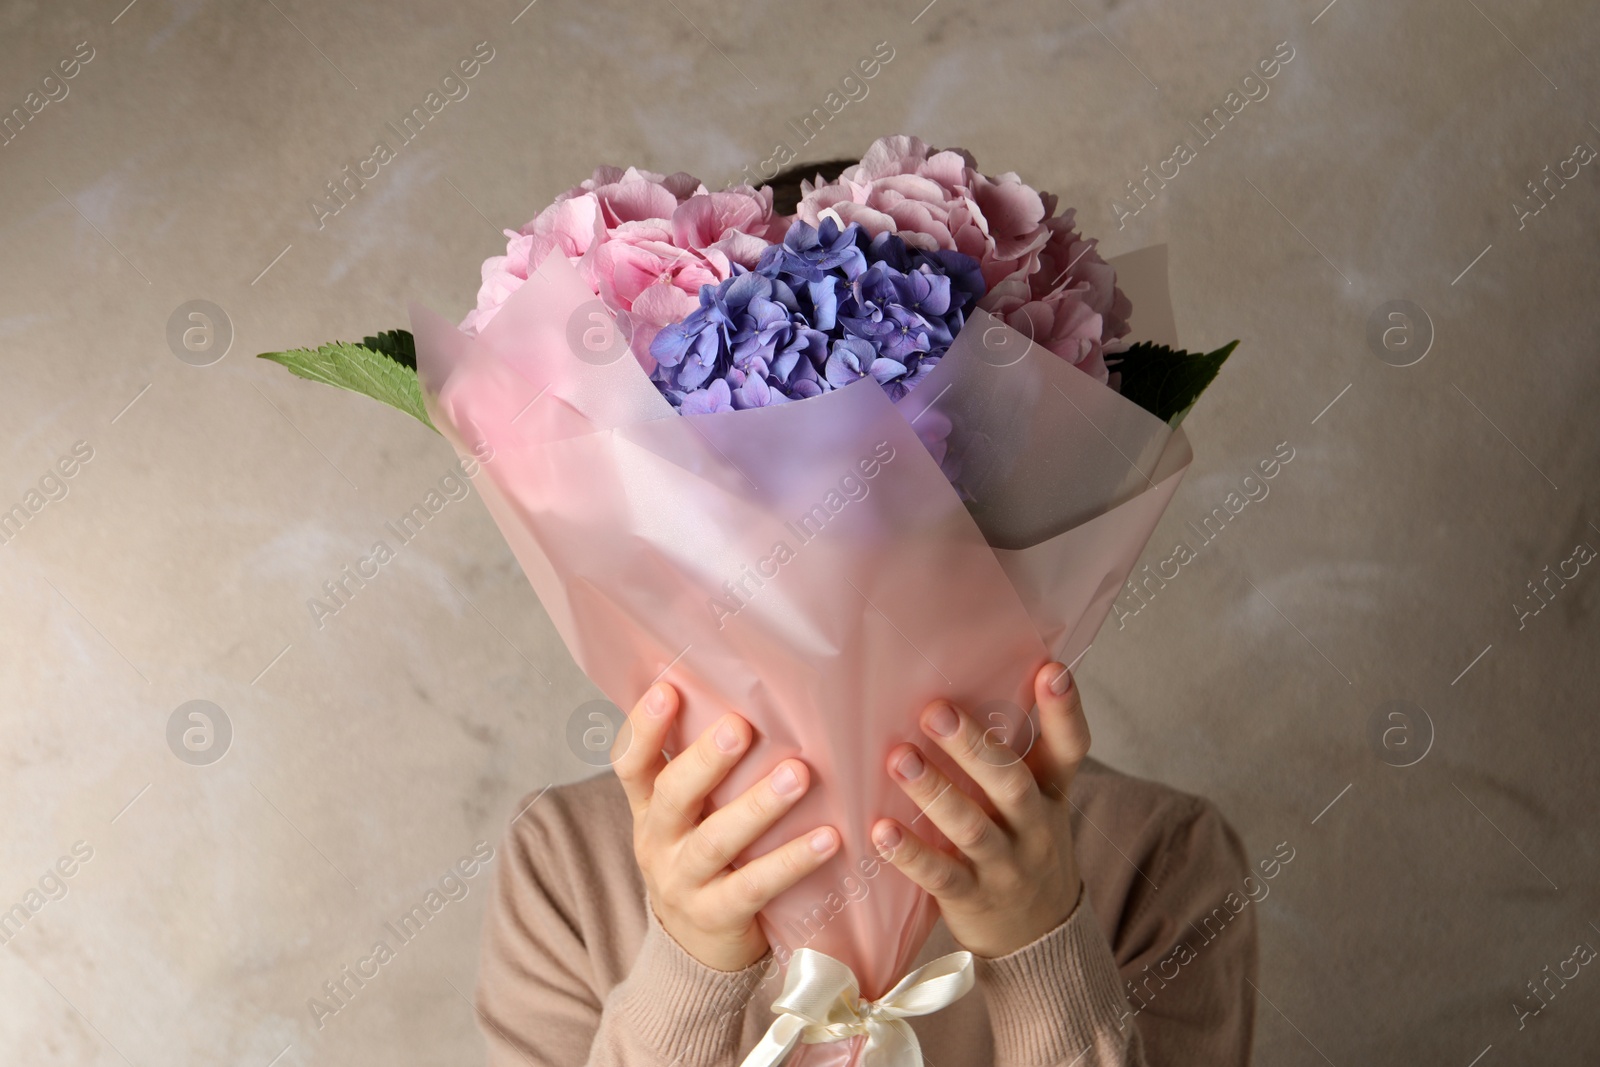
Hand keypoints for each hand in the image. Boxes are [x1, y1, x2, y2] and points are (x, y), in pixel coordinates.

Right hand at [612, 681, 840, 971]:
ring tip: (798, 774)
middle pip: (672, 796)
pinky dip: (792, 860)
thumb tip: (747, 697)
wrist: (694, 951)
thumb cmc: (702, 860)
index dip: (644, 728)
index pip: (631, 763)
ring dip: (758, 805)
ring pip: (716, 840)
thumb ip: (701, 771)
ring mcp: (683, 882)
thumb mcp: (685, 818)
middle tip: (739, 726)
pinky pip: (756, 886)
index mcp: (647, 808)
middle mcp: (657, 842)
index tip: (666, 689)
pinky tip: (828, 838)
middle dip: (704, 760)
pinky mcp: (717, 916)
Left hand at [871, 662, 1089, 958]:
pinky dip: (910, 853)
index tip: (1051, 670)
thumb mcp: (1037, 799)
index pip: (1070, 747)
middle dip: (974, 747)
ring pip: (972, 827)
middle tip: (934, 711)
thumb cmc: (1023, 843)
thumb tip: (975, 673)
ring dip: (934, 792)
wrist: (1039, 936)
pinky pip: (940, 875)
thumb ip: (1014, 752)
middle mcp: (1034, 826)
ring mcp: (1004, 865)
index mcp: (1051, 791)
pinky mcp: (971, 897)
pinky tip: (880, 830)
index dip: (1064, 711)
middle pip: (1012, 784)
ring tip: (898, 759)